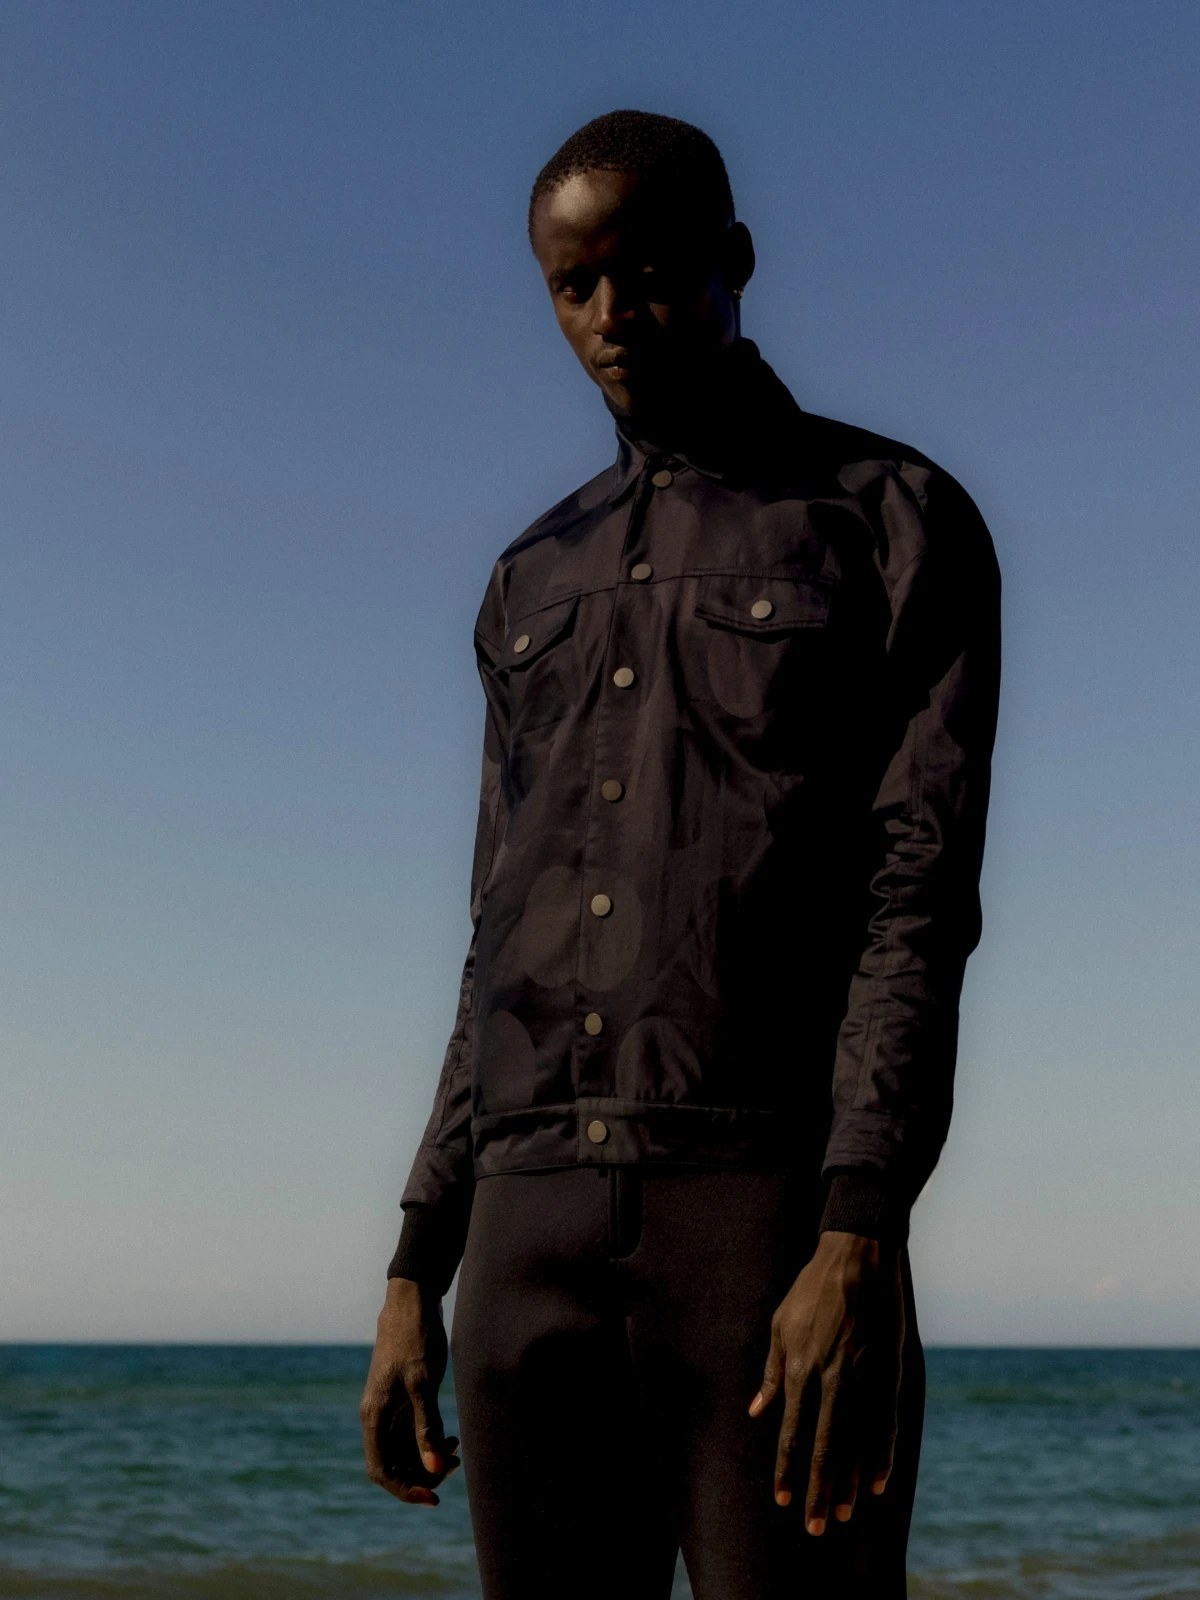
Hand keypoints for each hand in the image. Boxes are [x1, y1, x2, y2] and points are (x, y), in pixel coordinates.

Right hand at [360, 1277, 460, 1505]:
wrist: (413, 1300)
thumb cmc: (415, 1337)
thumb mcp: (424, 1382)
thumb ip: (427, 1427)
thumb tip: (433, 1470)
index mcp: (374, 1415)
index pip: (381, 1471)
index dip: (405, 1489)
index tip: (433, 1496)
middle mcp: (377, 1416)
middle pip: (395, 1464)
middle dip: (423, 1472)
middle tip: (455, 1464)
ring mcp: (389, 1408)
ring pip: (406, 1450)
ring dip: (429, 1457)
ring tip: (457, 1450)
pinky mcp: (402, 1399)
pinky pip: (412, 1433)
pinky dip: (430, 1441)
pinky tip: (451, 1439)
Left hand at [749, 1231, 903, 1534]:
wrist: (858, 1256)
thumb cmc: (812, 1289)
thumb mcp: (780, 1324)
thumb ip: (771, 1371)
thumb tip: (757, 1411)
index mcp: (801, 1366)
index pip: (791, 1431)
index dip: (785, 1468)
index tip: (781, 1500)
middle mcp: (832, 1377)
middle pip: (825, 1447)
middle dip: (818, 1490)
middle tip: (816, 1528)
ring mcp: (864, 1375)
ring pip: (857, 1441)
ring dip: (851, 1481)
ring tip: (846, 1514)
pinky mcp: (888, 1370)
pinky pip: (886, 1422)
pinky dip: (883, 1454)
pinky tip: (879, 1482)